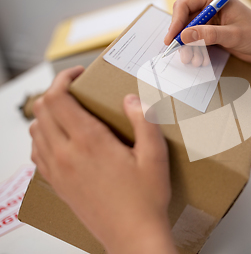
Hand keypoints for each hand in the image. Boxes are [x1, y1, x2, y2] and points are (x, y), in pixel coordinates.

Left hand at [30, 66, 177, 253]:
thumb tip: (131, 99)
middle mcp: (66, 154)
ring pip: (35, 130)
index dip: (64, 78)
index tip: (78, 74)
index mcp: (90, 142)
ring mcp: (58, 171)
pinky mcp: (58, 185)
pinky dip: (42, 137)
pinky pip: (37, 153)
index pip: (58, 98)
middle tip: (75, 89)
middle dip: (55, 91)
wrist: (132, 236)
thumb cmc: (145, 199)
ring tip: (69, 112)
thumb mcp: (155, 156)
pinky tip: (61, 140)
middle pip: (41, 110)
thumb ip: (144, 121)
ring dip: (47, 114)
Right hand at [165, 0, 250, 76]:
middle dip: (182, 39)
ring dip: (188, 48)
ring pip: (187, 33)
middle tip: (184, 56)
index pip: (185, 5)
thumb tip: (185, 35)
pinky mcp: (210, 31)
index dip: (176, 22)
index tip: (172, 39)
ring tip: (195, 61)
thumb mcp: (233, 35)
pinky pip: (195, 40)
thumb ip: (209, 35)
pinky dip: (195, 51)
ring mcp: (209, 19)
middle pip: (183, 20)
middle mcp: (208, 4)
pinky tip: (201, 60)